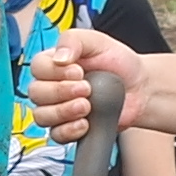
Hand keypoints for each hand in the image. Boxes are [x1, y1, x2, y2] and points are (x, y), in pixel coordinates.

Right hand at [20, 26, 147, 147]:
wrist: (138, 87)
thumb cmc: (117, 63)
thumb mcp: (97, 41)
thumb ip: (73, 40)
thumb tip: (58, 57)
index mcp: (53, 62)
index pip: (37, 68)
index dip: (55, 72)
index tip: (78, 71)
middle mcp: (51, 86)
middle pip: (36, 93)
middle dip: (61, 92)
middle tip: (86, 88)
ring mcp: (58, 109)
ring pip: (42, 116)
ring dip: (63, 112)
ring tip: (87, 106)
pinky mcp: (68, 128)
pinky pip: (56, 135)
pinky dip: (69, 130)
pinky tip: (85, 123)